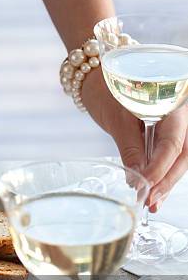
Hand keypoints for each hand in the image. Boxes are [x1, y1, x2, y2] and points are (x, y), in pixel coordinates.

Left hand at [82, 69, 187, 211]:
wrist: (100, 77)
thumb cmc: (107, 91)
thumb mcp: (118, 119)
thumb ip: (130, 148)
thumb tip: (136, 179)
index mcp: (173, 102)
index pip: (172, 143)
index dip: (160, 168)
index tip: (147, 188)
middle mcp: (181, 112)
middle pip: (183, 153)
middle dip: (168, 180)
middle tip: (152, 202)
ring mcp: (177, 121)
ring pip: (180, 156)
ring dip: (166, 181)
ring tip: (153, 202)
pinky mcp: (167, 131)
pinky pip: (171, 154)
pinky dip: (162, 172)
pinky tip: (154, 190)